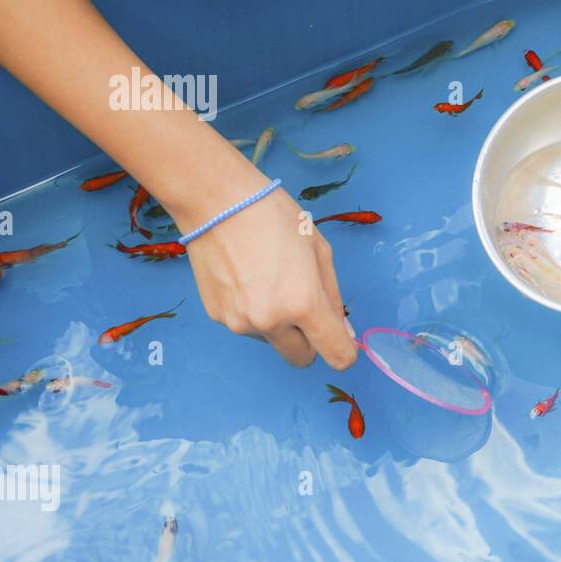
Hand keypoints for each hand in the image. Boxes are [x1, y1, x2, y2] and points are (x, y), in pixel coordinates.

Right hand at [170, 163, 357, 369]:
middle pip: (301, 359)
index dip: (344, 351)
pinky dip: (254, 314)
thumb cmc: (274, 217)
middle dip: (310, 342)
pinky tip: (247, 279)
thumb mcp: (320, 252)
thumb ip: (333, 297)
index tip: (341, 339)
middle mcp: (270, 322)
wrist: (216, 202)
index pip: (336, 355)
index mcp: (303, 304)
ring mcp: (240, 322)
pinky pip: (248, 327)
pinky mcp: (217, 316)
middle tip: (305, 307)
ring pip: (273, 342)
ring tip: (269, 281)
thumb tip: (344, 333)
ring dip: (279, 326)